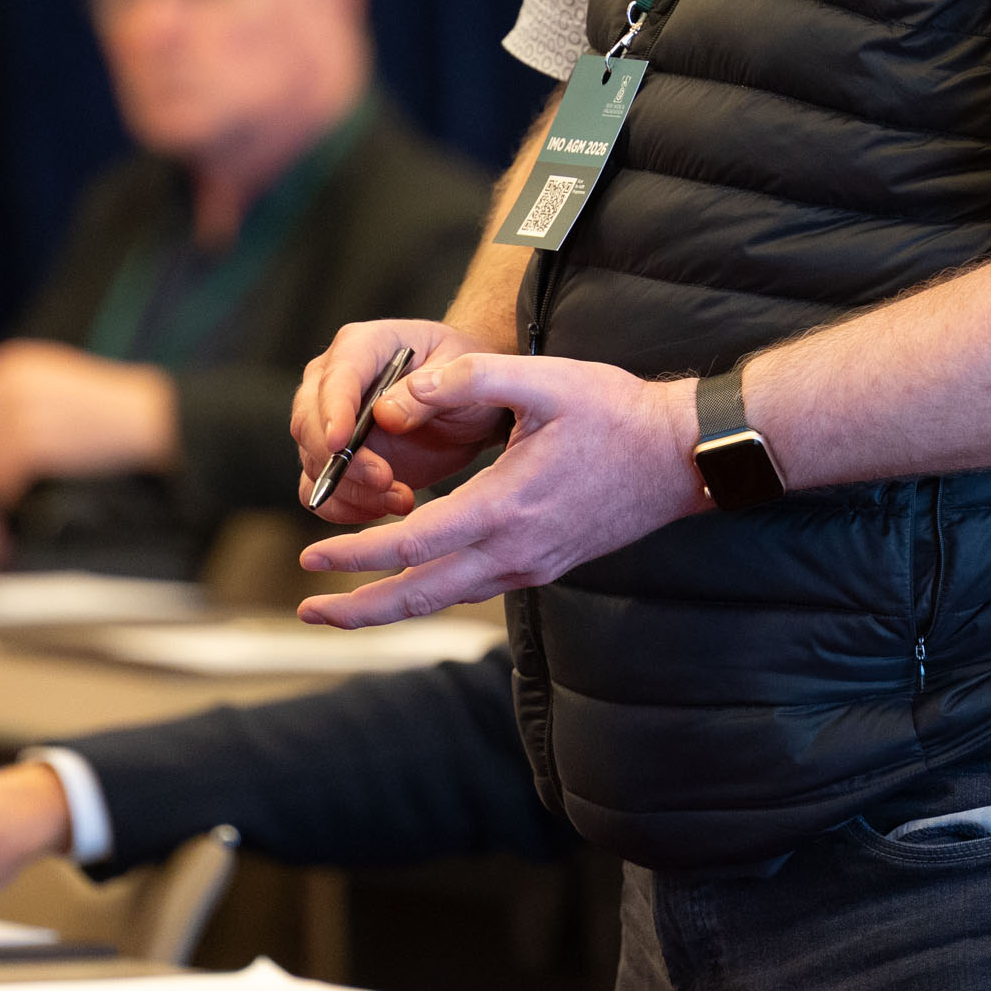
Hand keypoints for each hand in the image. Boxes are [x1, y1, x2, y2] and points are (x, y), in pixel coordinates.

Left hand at [0, 341, 179, 503]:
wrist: (145, 418)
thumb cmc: (102, 409)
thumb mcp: (53, 383)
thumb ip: (12, 396)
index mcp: (12, 364)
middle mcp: (9, 382)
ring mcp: (19, 410)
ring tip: (2, 496)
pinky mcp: (32, 441)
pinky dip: (2, 494)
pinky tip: (17, 498)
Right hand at [290, 318, 511, 523]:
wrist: (471, 405)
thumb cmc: (465, 376)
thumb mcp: (464, 372)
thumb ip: (429, 389)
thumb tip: (385, 415)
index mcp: (363, 345)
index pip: (337, 376)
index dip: (334, 410)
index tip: (342, 443)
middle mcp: (334, 382)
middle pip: (309, 422)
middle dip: (341, 459)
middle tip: (385, 479)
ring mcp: (330, 423)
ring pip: (313, 461)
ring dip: (351, 490)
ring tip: (402, 498)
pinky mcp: (338, 461)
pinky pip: (319, 490)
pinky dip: (342, 507)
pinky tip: (382, 508)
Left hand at [296, 354, 702, 625]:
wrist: (683, 458)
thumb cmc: (616, 412)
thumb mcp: (545, 379)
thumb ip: (467, 378)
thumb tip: (397, 397)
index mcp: (505, 507)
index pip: (412, 545)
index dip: (356, 554)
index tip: (310, 556)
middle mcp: (514, 551)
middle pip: (420, 596)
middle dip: (358, 608)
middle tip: (307, 612)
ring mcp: (531, 566)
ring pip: (446, 600)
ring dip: (391, 607)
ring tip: (343, 608)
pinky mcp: (543, 566)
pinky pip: (474, 588)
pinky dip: (431, 590)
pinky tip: (412, 578)